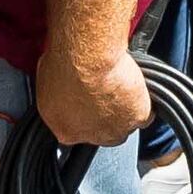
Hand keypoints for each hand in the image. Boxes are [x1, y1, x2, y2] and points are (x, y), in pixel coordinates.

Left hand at [36, 38, 151, 148]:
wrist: (88, 57)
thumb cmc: (64, 63)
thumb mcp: (46, 81)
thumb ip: (56, 95)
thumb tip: (61, 88)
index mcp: (64, 130)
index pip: (76, 132)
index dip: (82, 115)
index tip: (86, 102)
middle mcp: (90, 135)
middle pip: (103, 134)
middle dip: (105, 118)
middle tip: (105, 94)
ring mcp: (116, 130)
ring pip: (124, 126)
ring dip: (125, 112)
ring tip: (122, 89)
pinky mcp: (138, 118)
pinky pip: (145, 115)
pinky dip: (144, 103)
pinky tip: (137, 90)